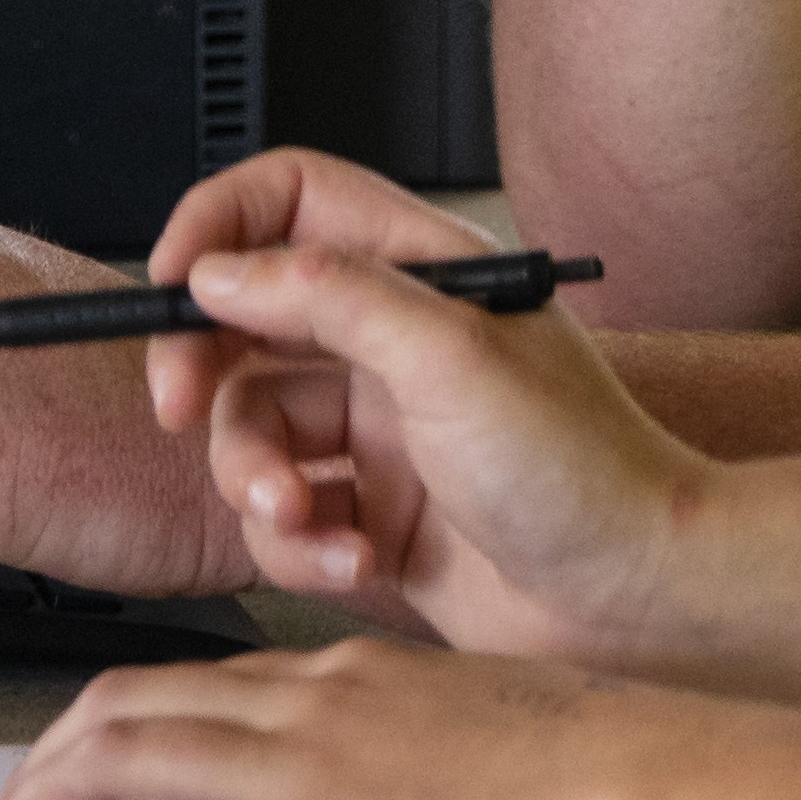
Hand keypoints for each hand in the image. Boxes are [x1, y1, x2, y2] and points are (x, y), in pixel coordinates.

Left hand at [0, 635, 708, 799]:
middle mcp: (312, 704)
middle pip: (134, 703)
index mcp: (360, 671)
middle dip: (47, 758)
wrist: (639, 791)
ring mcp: (303, 773)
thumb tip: (405, 781)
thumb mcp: (494, 727)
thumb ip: (425, 739)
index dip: (125, 720)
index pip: (206, 680)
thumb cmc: (601, 767)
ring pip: (120, 758)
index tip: (88, 765)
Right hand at [154, 213, 711, 663]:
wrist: (630, 598)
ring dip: (256, 478)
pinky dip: (300, 542)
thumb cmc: (582, 469)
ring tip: (302, 513)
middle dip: (202, 368)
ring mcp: (383, 429)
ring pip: (252, 430)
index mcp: (425, 273)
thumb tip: (225, 268)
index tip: (170, 285)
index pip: (292, 201)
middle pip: (246, 322)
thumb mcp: (451, 359)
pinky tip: (356, 560)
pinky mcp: (374, 511)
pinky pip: (284, 515)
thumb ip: (333, 299)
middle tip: (177, 404)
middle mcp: (397, 342)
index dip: (219, 228)